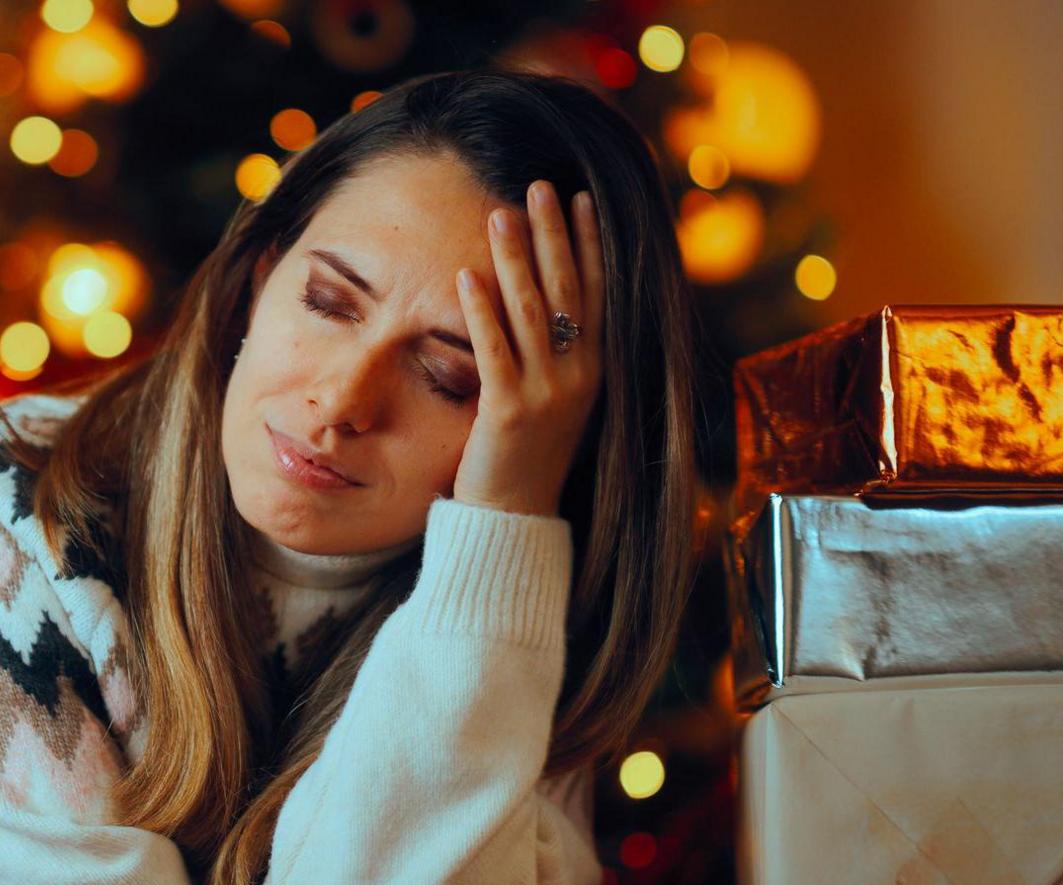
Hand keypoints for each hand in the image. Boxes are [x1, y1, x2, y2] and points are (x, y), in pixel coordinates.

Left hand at [450, 180, 604, 516]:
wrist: (517, 520)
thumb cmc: (529, 460)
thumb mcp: (558, 403)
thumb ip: (557, 357)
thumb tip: (541, 307)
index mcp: (595, 369)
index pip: (596, 291)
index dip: (589, 242)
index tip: (580, 199)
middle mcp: (579, 376)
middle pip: (567, 289)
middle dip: (553, 233)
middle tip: (538, 186)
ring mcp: (547, 393)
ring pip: (531, 311)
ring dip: (515, 257)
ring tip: (500, 213)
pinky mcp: (510, 412)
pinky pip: (494, 350)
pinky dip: (480, 310)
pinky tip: (466, 275)